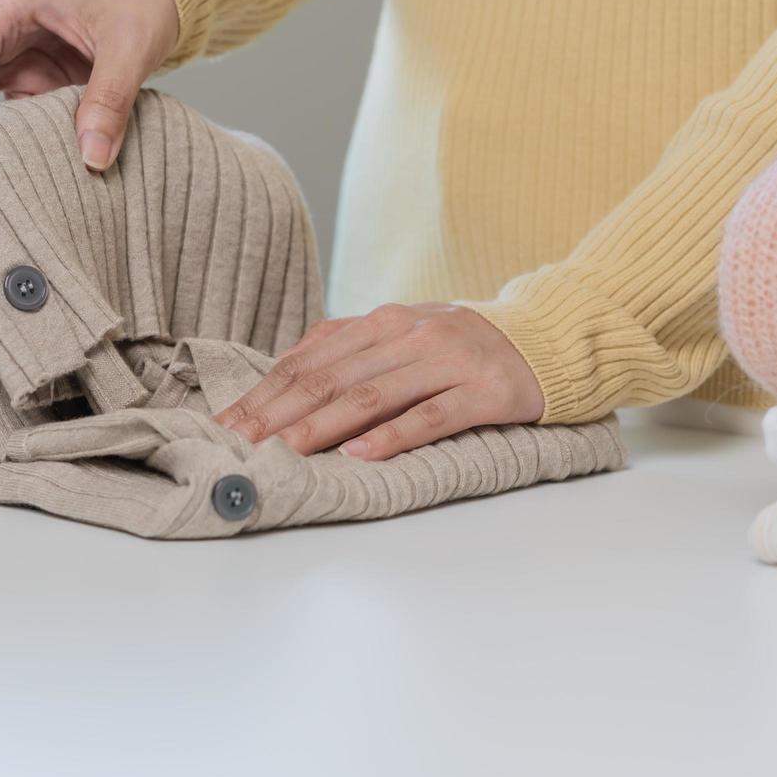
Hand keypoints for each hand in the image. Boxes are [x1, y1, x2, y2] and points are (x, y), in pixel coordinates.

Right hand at [0, 0, 178, 170]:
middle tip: (2, 178)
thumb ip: (110, 99)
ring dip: (13, 139)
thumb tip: (93, 156)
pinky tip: (54, 159)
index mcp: (5, 6)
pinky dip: (36, 137)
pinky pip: (24, 115)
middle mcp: (0, 29)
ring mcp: (17, 55)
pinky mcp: (37, 76)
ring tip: (32, 174)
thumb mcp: (131, 46)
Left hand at [213, 303, 544, 459]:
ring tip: (286, 450)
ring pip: (373, 394)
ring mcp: (449, 360)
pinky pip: (432, 415)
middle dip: (278, 412)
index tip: (227, 423)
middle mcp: (410, 334)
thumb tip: (285, 368)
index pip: (310, 359)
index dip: (265, 391)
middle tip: (239, 443)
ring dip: (324, 425)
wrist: (550, 338)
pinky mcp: (485, 390)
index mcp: (383, 321)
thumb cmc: (464, 346)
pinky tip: (362, 454)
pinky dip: (394, 435)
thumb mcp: (405, 334)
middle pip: (331, 376)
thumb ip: (350, 346)